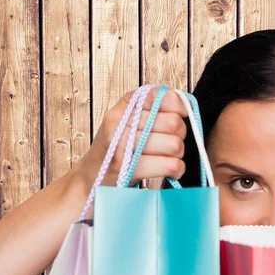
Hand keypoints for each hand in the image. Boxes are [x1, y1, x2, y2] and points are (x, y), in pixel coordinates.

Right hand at [73, 89, 187, 193]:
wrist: (89, 178)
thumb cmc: (117, 148)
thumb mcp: (129, 120)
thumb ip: (154, 108)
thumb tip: (185, 106)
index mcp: (124, 106)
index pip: (161, 96)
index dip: (179, 107)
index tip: (181, 116)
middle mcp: (120, 122)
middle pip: (173, 123)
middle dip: (180, 135)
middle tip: (170, 142)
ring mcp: (122, 146)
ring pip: (175, 144)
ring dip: (178, 154)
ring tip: (167, 157)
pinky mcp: (128, 169)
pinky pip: (171, 165)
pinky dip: (177, 169)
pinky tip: (171, 170)